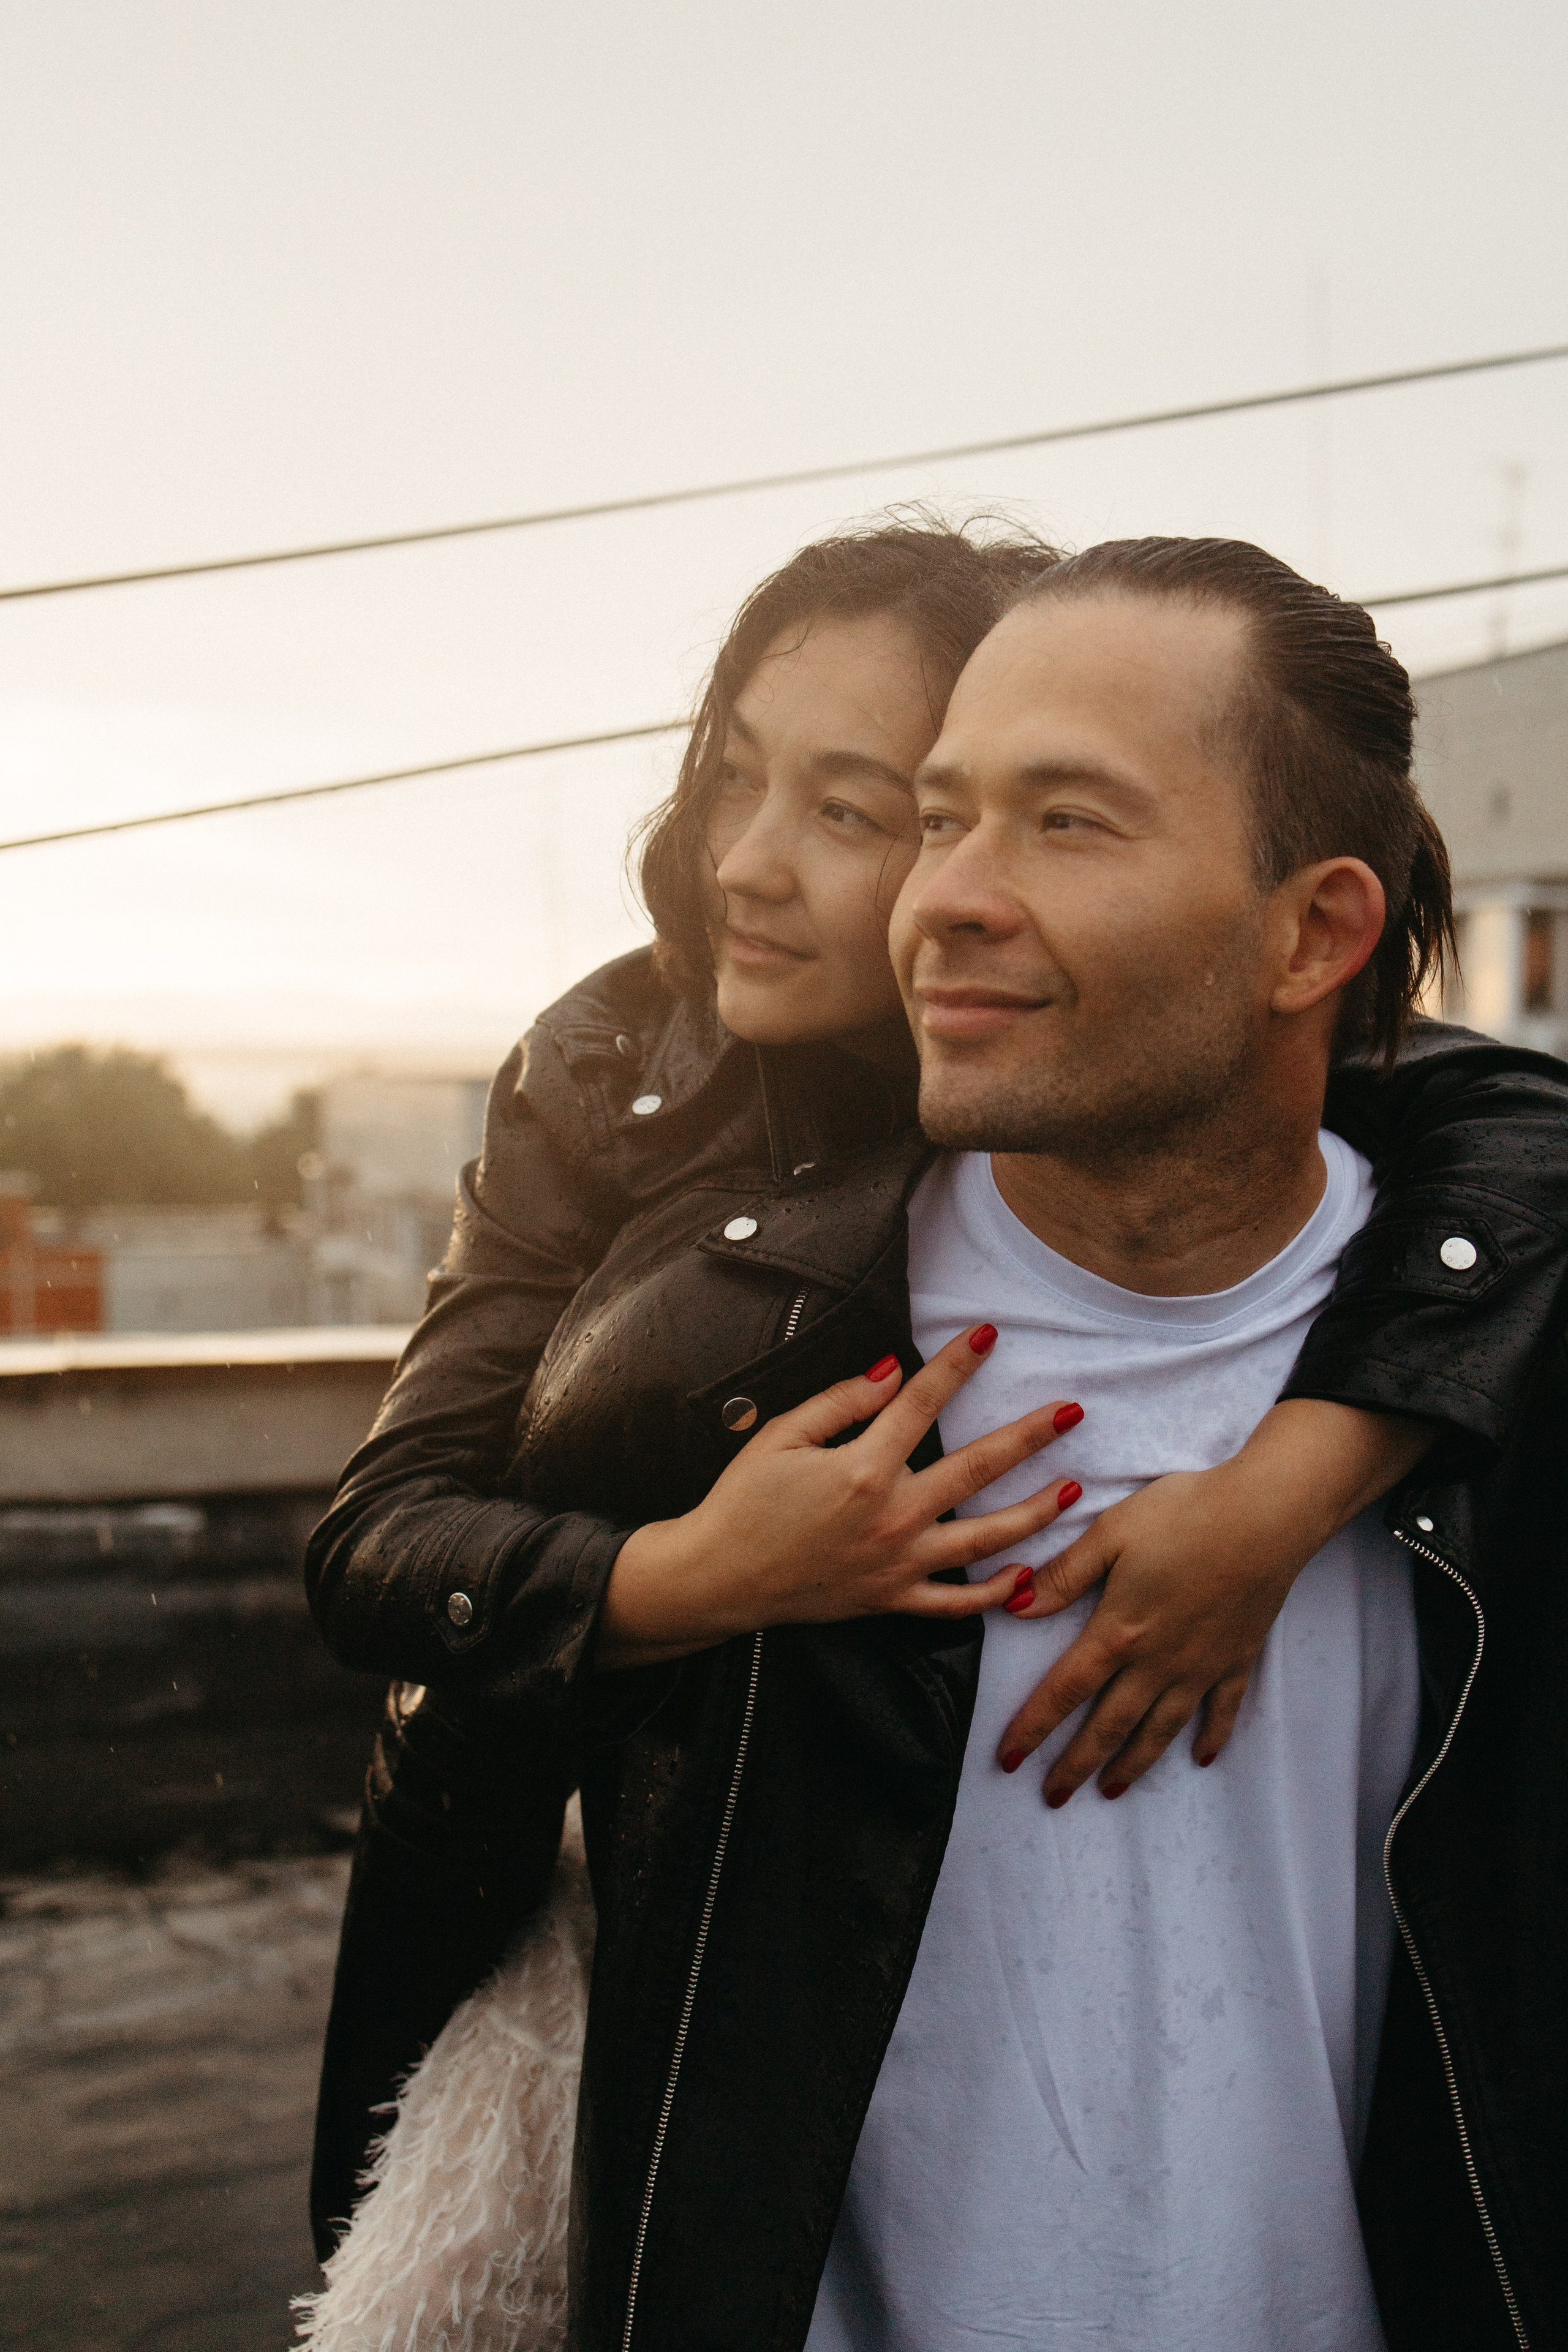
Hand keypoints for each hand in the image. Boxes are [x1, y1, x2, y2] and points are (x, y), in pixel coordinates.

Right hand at [599, 1325, 1081, 1668]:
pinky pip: (953, 1605)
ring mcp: (897, 1564)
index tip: (989, 1335)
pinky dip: (993, 1597)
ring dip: (1033, 1514)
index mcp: (863, 1469)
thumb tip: (893, 1370)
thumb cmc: (742, 1502)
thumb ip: (841, 1402)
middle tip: (1072, 1413)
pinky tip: (1026, 1579)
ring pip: (983, 1541)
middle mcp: (892, 1516)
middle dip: (1029, 1437)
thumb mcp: (780, 1436)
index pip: (923, 1404)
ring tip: (1072, 1491)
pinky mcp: (890, 1601)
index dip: (957, 1365)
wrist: (716, 1578)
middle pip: (977, 1468)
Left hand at [995, 1399, 1434, 1804]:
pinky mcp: (1237, 1657)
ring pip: (1160, 1728)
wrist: (1265, 1515)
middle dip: (1076, 1765)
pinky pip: (1222, 1710)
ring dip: (1133, 1763)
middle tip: (1053, 1797)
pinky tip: (1203, 1758)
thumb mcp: (1110, 1533)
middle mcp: (1157, 1661)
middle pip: (1109, 1724)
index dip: (1033, 1727)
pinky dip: (1212, 1737)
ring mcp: (1200, 1665)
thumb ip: (1064, 1575)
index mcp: (1118, 1631)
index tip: (1008, 1760)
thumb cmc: (1184, 1515)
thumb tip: (1016, 1606)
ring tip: (1112, 1790)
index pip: (1064, 1690)